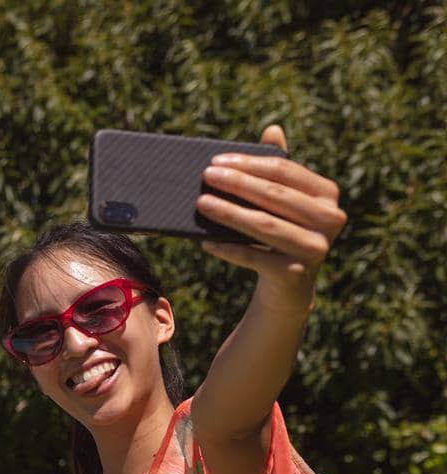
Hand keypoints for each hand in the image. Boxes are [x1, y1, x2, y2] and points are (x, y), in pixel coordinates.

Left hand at [197, 125, 346, 312]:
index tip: (215, 161)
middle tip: (206, 176)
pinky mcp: (297, 273)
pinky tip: (205, 241)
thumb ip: (278, 169)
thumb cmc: (281, 233)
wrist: (288, 286)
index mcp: (327, 194)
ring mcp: (316, 247)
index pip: (284, 171)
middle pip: (274, 196)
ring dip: (229, 213)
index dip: (249, 164)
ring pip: (264, 225)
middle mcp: (330, 219)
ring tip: (201, 204)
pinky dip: (228, 248)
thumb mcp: (282, 201)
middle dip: (237, 184)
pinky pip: (255, 256)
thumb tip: (272, 129)